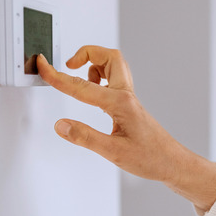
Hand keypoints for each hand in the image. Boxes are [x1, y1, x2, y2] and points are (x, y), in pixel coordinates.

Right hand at [37, 46, 215, 211]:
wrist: (173, 163)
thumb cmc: (150, 158)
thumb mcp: (113, 152)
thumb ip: (85, 137)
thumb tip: (61, 125)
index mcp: (119, 103)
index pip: (81, 86)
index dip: (57, 76)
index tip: (43, 66)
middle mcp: (125, 95)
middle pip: (109, 56)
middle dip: (86, 53)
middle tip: (69, 65)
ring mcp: (129, 98)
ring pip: (113, 65)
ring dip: (94, 65)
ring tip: (80, 81)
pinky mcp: (129, 104)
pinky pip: (113, 80)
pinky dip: (99, 79)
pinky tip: (93, 96)